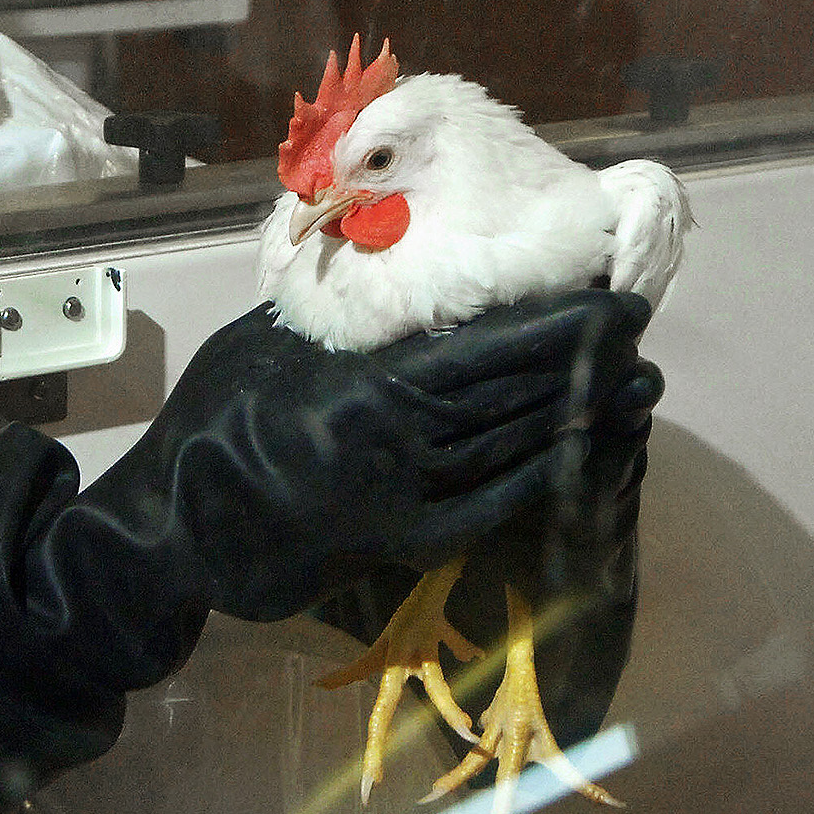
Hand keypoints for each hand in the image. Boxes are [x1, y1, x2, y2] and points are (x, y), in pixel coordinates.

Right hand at [94, 288, 658, 622]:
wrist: (175, 521)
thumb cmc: (214, 413)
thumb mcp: (271, 339)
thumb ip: (345, 314)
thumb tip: (405, 270)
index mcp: (363, 386)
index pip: (483, 351)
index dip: (557, 330)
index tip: (612, 306)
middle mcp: (395, 445)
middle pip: (510, 398)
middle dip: (581, 366)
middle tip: (637, 335)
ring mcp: (402, 500)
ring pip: (507, 450)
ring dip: (574, 417)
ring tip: (630, 386)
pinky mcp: (401, 543)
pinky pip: (487, 506)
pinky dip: (536, 476)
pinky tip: (575, 450)